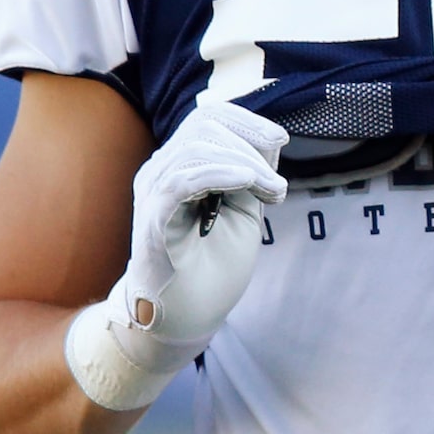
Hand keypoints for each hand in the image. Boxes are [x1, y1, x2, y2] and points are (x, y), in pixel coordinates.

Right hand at [121, 103, 287, 344]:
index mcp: (181, 166)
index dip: (246, 121)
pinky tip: (246, 182)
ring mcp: (153, 194)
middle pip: (203, 127)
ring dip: (245, 165)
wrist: (189, 315)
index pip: (207, 118)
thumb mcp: (244, 210)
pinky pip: (181, 181)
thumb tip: (271, 137)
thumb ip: (251, 174)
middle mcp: (161, 173)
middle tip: (277, 187)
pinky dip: (219, 174)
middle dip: (251, 146)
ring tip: (272, 193)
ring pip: (196, 150)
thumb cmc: (213, 266)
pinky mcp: (153, 220)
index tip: (280, 141)